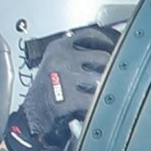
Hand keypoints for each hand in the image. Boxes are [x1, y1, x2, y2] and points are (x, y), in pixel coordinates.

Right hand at [6, 23, 122, 150]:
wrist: (32, 115)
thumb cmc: (45, 89)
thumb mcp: (53, 62)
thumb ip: (71, 50)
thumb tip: (96, 39)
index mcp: (59, 47)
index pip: (90, 35)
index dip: (108, 39)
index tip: (118, 44)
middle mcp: (62, 59)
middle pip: (102, 56)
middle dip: (111, 67)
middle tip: (116, 74)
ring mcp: (65, 78)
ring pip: (101, 79)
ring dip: (105, 87)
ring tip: (104, 93)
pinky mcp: (68, 99)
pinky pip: (94, 100)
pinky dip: (97, 104)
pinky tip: (96, 106)